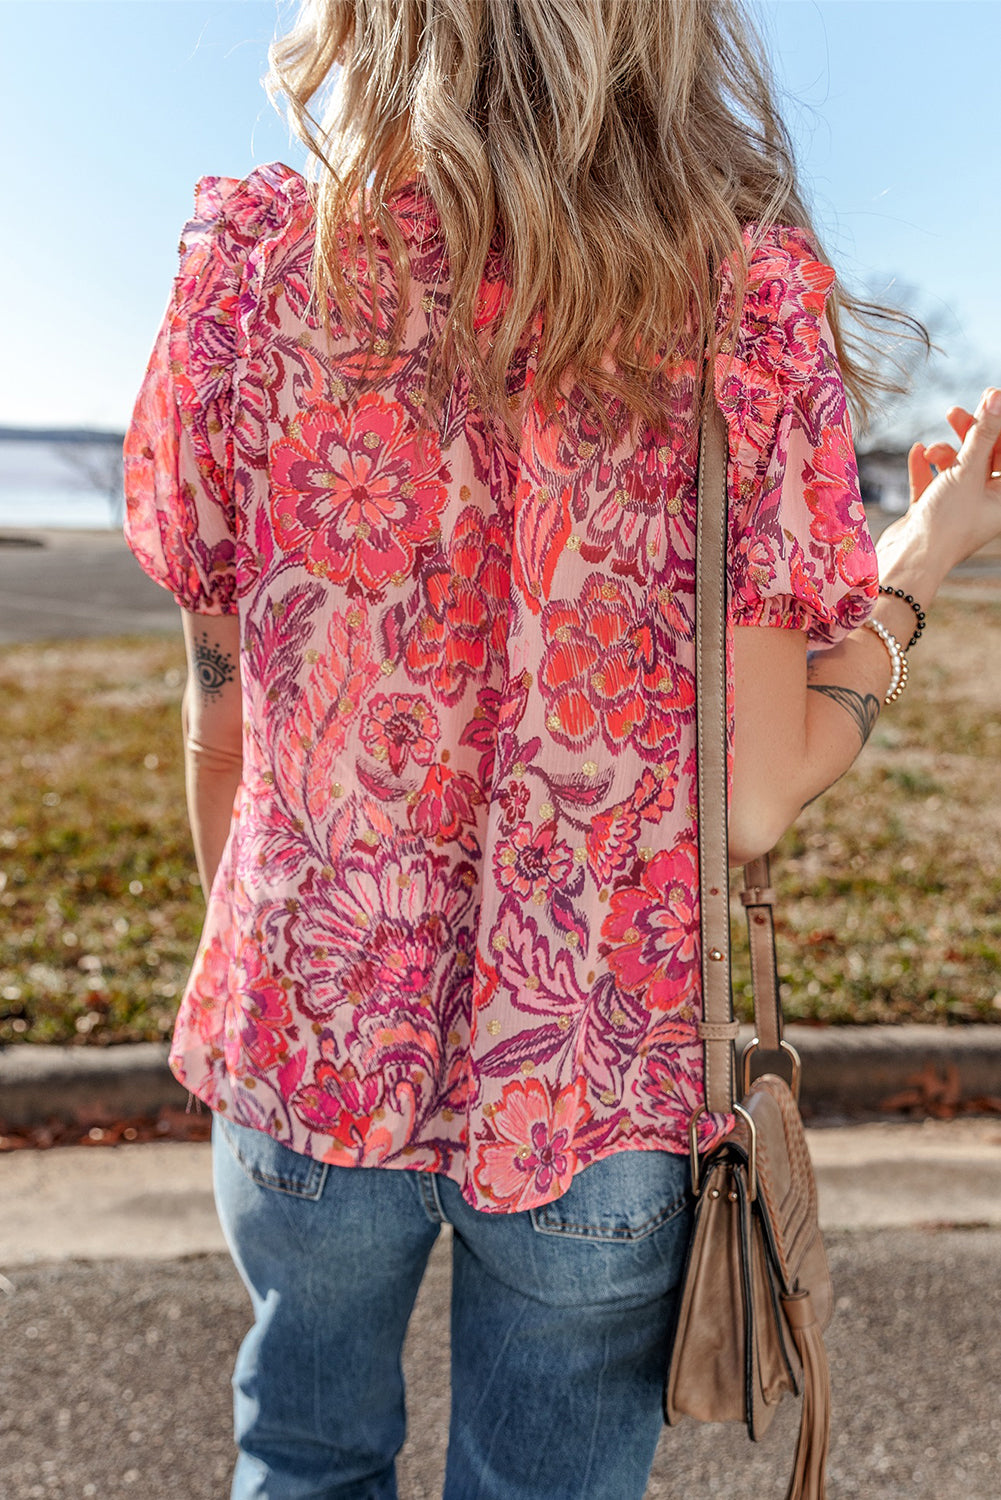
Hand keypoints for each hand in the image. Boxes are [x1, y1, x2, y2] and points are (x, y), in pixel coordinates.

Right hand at [889, 388, 1000, 578]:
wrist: (908, 562)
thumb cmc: (946, 523)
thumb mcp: (968, 472)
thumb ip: (982, 433)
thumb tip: (997, 397)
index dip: (998, 425)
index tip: (987, 397)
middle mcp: (983, 503)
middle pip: (983, 457)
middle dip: (969, 434)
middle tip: (953, 412)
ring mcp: (955, 508)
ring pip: (956, 467)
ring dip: (943, 452)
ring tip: (931, 449)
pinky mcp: (929, 513)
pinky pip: (930, 482)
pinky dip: (924, 467)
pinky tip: (916, 452)